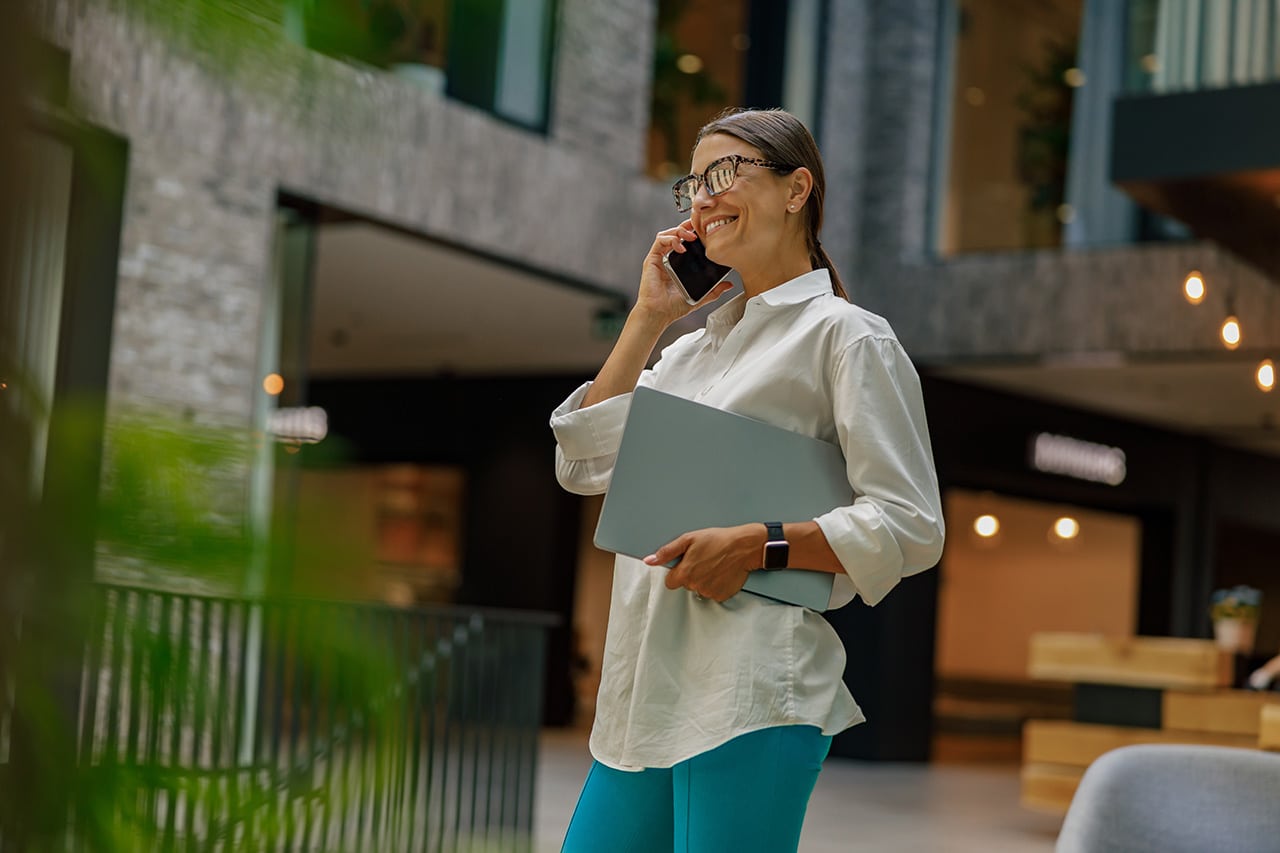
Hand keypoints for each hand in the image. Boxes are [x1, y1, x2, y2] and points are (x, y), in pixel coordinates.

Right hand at [633, 220, 733, 331]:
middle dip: (688, 226)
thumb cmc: (674, 307)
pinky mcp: (652, 259)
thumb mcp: (700, 296)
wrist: (659, 313)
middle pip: (677, 233)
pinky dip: (670, 239)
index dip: (695, 233)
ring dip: (679, 230)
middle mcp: (669, 258)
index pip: (687, 241)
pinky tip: (681, 246)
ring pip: (668, 233)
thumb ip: (714, 290)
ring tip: (691, 236)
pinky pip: (660, 241)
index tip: (707, 231)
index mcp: (679, 264)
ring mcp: (660, 257)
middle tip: (699, 228)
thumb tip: (729, 285)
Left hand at [645, 524, 764, 602]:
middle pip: (686, 585)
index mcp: (685, 573)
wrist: (745, 546)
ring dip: (704, 579)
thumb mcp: (689, 539)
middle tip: (704, 560)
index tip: (686, 564)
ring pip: (700, 589)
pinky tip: (722, 572)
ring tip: (715, 564)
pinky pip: (714, 593)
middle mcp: (696, 586)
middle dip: (692, 574)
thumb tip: (649, 560)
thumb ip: (667, 552)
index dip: (677, 572)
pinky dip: (717, 584)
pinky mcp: (722, 595)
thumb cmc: (718, 540)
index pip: (670, 582)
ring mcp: (710, 592)